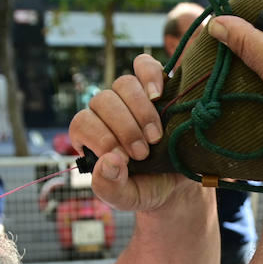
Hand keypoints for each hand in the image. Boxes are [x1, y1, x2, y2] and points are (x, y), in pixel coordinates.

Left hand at [68, 53, 194, 211]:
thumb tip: (107, 162)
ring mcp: (132, 97)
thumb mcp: (128, 198)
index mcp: (92, 136)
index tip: (123, 158)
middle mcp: (108, 113)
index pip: (82, 122)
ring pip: (123, 84)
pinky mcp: (157, 86)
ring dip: (140, 111)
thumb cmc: (148, 189)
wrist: (181, 184)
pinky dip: (150, 75)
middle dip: (124, 128)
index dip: (100, 137)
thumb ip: (110, 187)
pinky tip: (158, 95)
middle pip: (102, 101)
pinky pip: (144, 65)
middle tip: (143, 153)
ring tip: (156, 137)